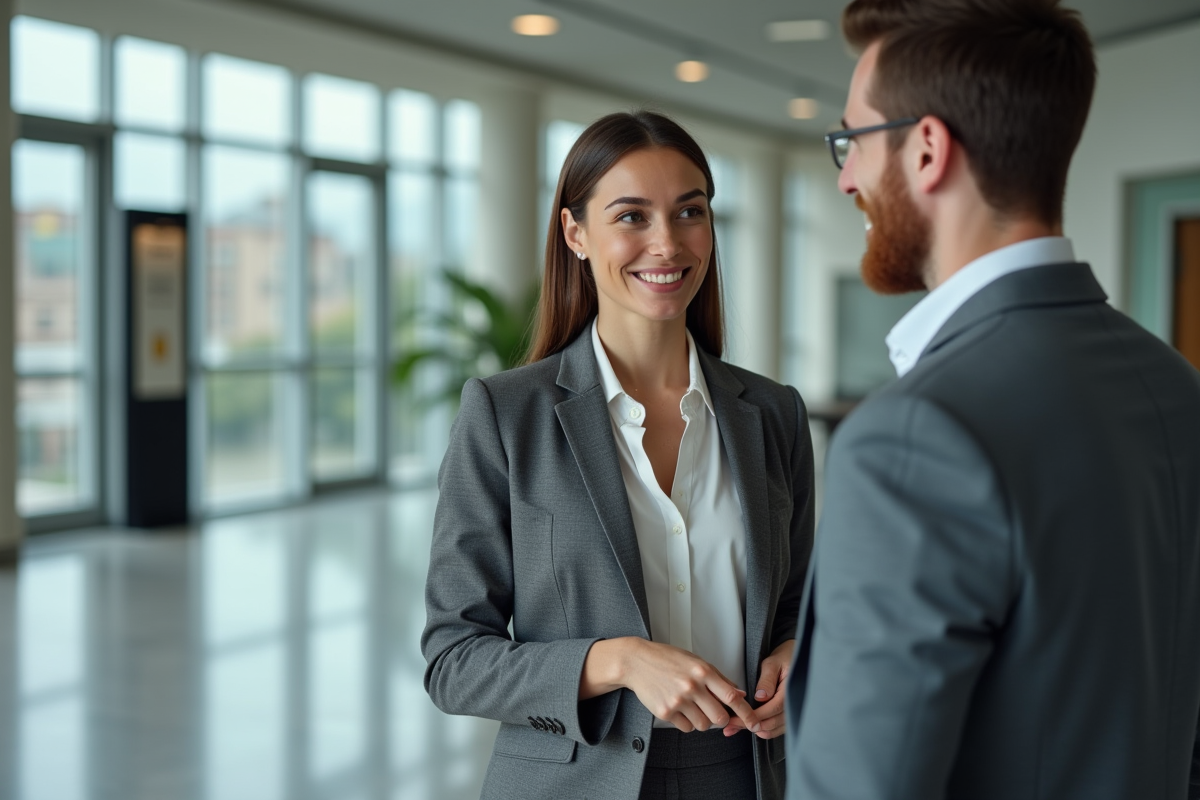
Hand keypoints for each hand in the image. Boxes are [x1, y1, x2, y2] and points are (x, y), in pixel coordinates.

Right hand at [581, 638, 760, 732]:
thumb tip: (740, 693)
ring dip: (702, 720)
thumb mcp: (695, 661)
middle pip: (719, 717)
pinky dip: (686, 722)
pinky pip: (686, 728)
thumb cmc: (666, 659)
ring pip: (703, 725)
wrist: (636, 661)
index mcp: (703, 671)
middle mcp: (692, 686)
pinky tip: (679, 708)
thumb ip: (719, 678)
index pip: (732, 697)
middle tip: (714, 712)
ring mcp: (678, 700)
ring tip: (692, 706)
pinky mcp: (665, 712)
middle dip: (721, 718)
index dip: (746, 713)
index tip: (754, 722)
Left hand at [723, 639, 794, 739]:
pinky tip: (750, 729)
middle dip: (751, 726)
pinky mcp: (788, 715)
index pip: (773, 709)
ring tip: (735, 729)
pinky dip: (765, 730)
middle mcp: (794, 705)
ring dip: (756, 731)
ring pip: (775, 728)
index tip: (737, 719)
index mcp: (790, 691)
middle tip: (730, 726)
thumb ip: (767, 680)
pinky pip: (778, 727)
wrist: (793, 659)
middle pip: (773, 722)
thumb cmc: (782, 659)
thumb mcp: (772, 664)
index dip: (755, 716)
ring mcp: (793, 711)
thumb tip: (760, 697)